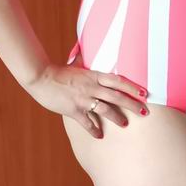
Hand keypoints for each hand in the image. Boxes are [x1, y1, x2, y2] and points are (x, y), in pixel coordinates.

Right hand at [29, 64, 147, 135]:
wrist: (40, 77)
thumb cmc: (57, 71)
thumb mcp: (74, 64)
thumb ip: (83, 61)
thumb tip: (84, 49)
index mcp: (93, 75)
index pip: (118, 80)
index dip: (132, 87)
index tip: (143, 93)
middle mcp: (91, 87)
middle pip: (117, 96)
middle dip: (132, 105)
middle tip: (144, 112)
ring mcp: (83, 99)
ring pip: (106, 110)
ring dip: (117, 118)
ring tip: (125, 124)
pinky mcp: (73, 110)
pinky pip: (87, 122)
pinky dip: (94, 129)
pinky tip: (99, 135)